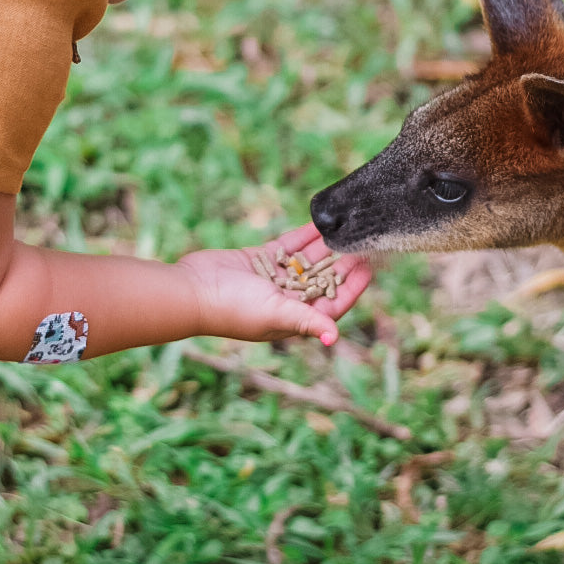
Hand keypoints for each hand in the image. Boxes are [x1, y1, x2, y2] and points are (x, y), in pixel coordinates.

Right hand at [177, 221, 371, 346]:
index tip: (370, 267)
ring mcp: (274, 278)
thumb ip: (307, 321)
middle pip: (324, 279)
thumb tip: (334, 339)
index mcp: (295, 317)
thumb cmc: (234, 310)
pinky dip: (303, 236)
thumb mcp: (276, 314)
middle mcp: (287, 299)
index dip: (353, 287)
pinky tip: (320, 224)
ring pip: (308, 260)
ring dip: (326, 247)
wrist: (193, 290)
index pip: (333, 303)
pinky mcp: (260, 259)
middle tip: (363, 242)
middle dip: (342, 263)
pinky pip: (288, 246)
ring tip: (347, 228)